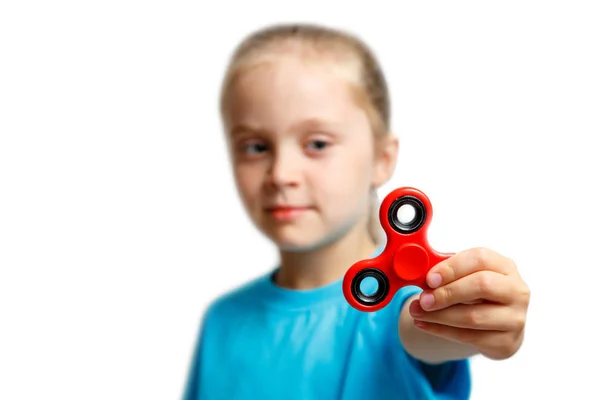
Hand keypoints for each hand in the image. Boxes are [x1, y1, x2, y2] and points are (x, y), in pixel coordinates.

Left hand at [408, 247, 530, 359]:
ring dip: (439, 316)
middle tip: (423, 299)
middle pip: (482, 285)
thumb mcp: (462, 276)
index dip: (453, 267)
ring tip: (417, 312)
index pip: (481, 259)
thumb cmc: (473, 292)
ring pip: (474, 317)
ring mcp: (515, 318)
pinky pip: (469, 337)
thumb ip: (444, 271)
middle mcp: (516, 290)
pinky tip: (424, 325)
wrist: (492, 324)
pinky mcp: (507, 342)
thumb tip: (416, 270)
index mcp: (504, 266)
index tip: (429, 278)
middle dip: (447, 293)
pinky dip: (441, 331)